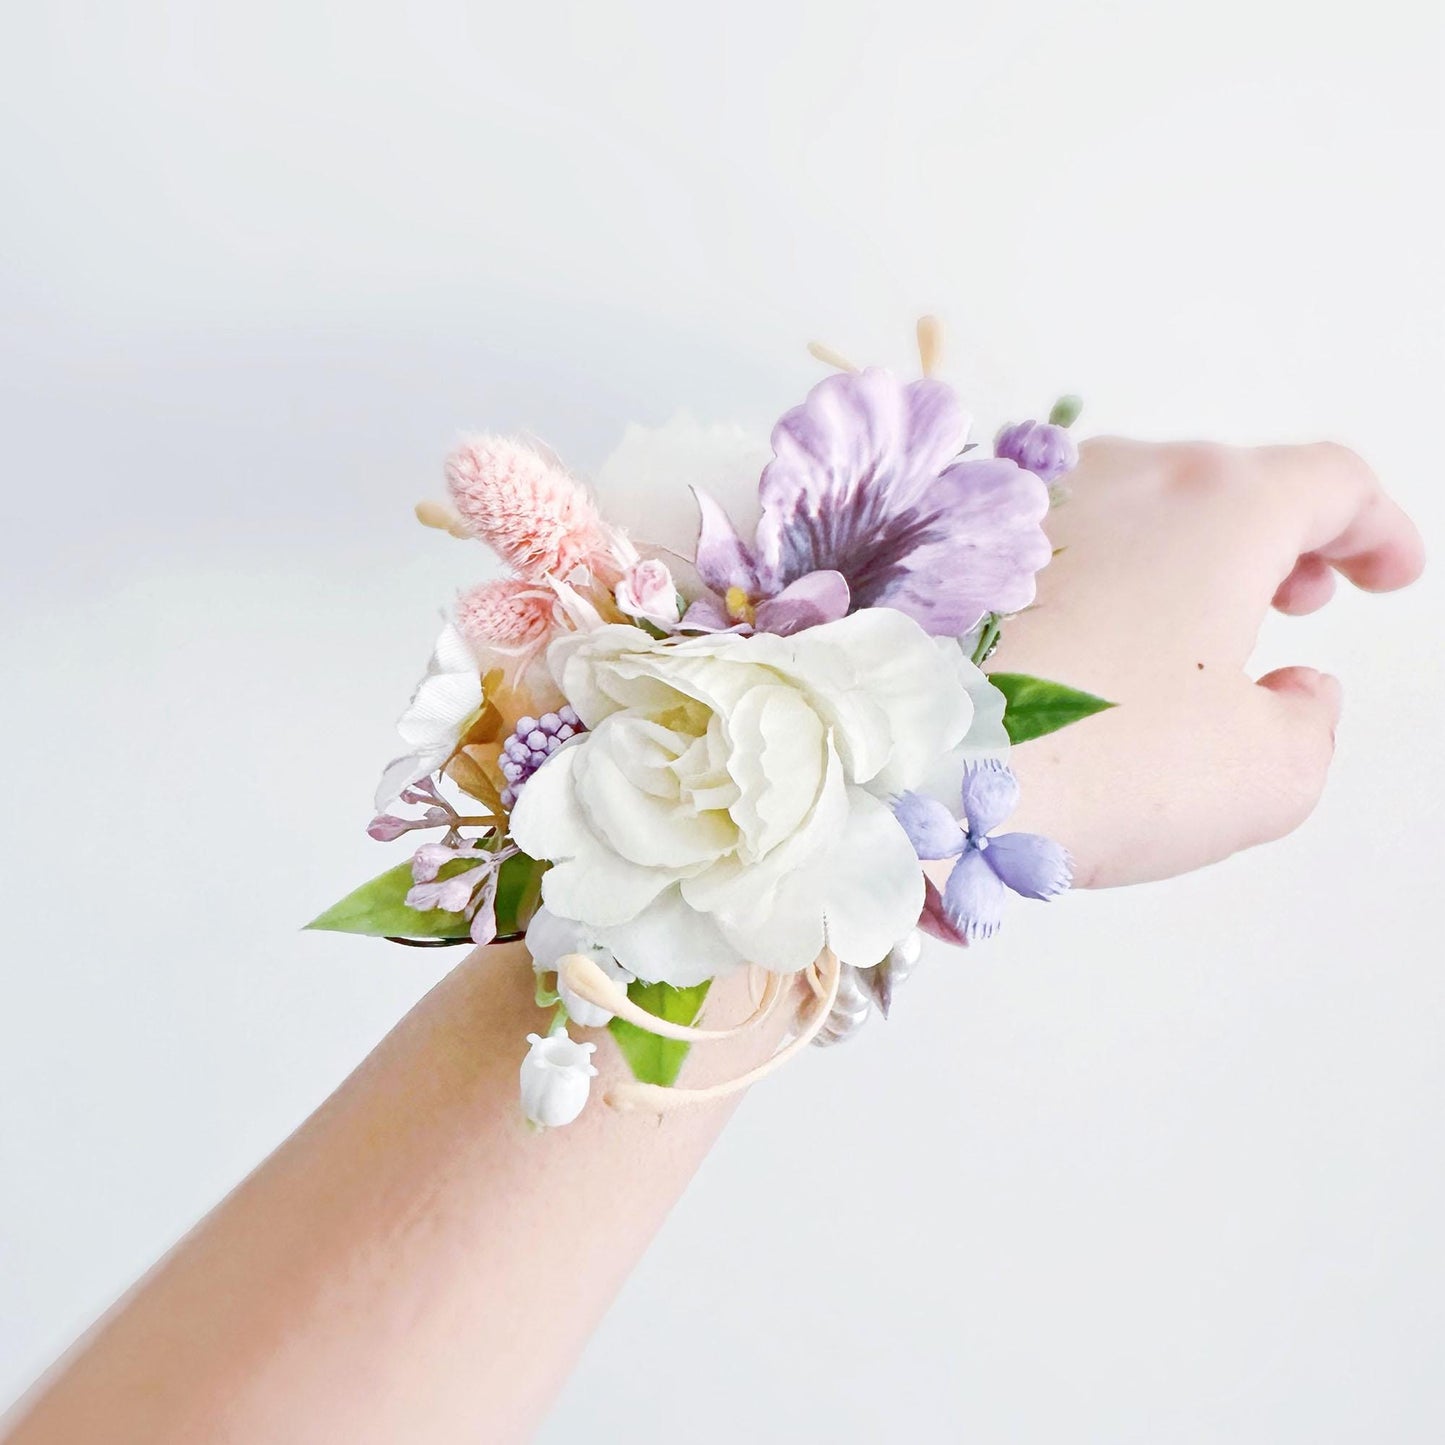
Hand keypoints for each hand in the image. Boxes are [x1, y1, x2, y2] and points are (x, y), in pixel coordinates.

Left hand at [993, 439, 1424, 887]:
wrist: (910, 765)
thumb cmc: (1100, 764)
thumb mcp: (1259, 776)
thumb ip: (1309, 725)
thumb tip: (1295, 691)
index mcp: (1217, 506)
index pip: (1328, 482)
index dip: (1374, 527)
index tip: (1387, 573)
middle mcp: (1120, 477)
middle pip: (1226, 486)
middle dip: (1279, 541)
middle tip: (1297, 600)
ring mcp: (1025, 502)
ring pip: (1132, 508)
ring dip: (1183, 554)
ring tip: (1193, 624)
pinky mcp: (952, 545)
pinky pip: (1052, 543)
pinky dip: (1096, 573)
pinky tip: (1083, 640)